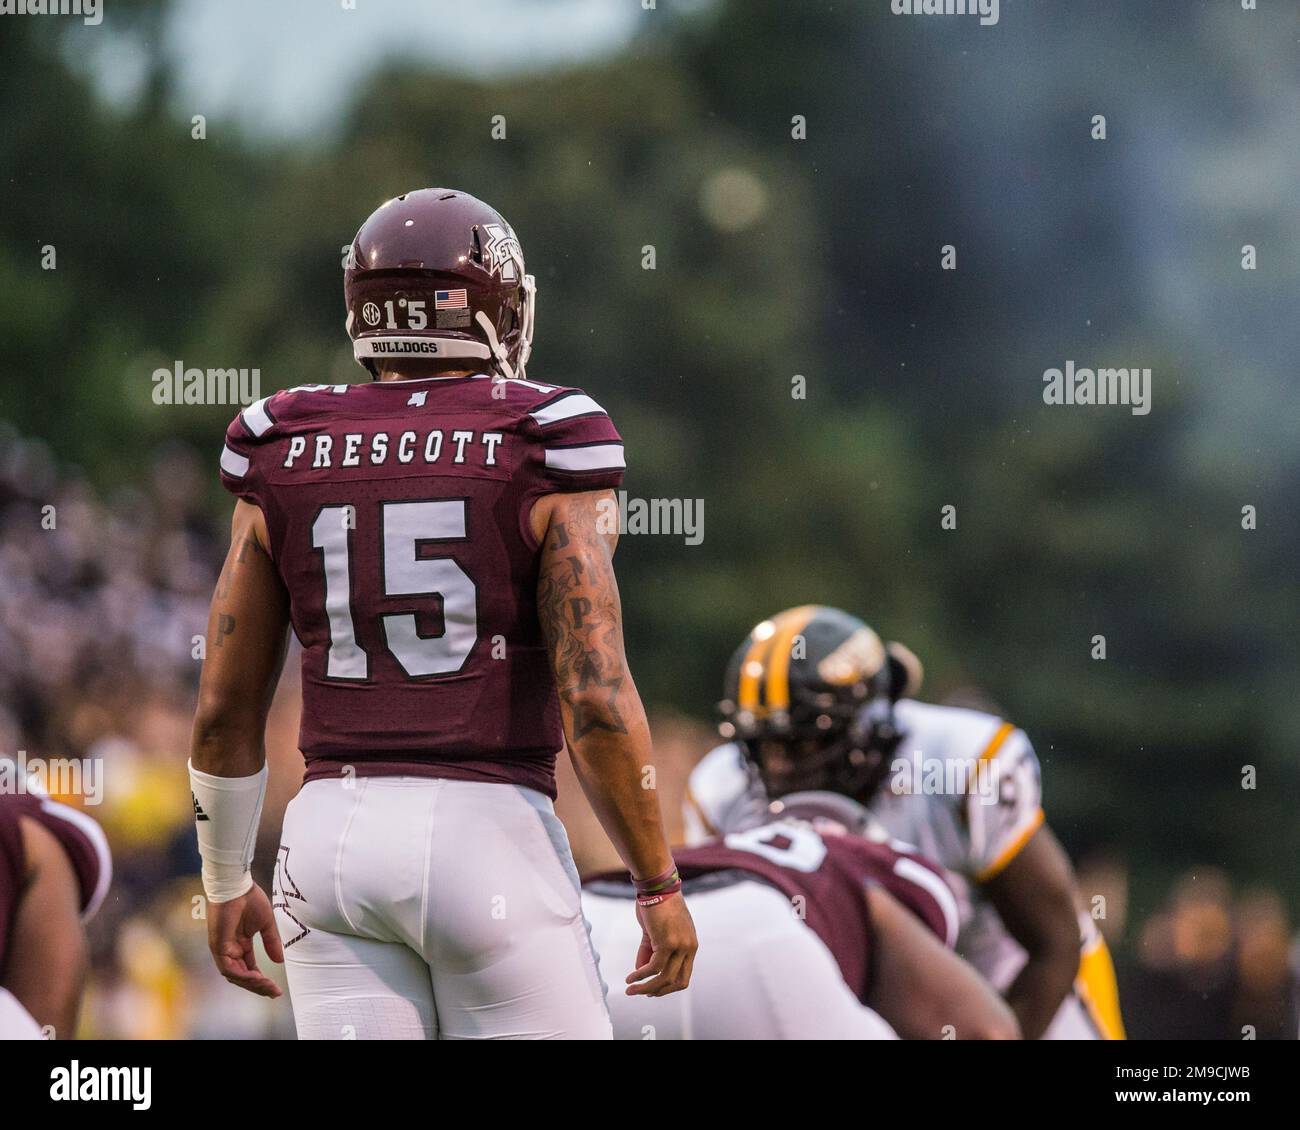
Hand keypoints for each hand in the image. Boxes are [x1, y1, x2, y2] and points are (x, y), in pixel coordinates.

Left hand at [206, 883, 284, 997]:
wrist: (236, 885)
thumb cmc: (249, 899)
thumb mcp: (265, 924)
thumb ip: (271, 942)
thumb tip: (279, 961)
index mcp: (239, 945)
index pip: (249, 969)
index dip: (262, 980)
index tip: (276, 988)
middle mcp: (229, 950)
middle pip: (242, 977)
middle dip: (258, 986)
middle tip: (274, 993)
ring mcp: (222, 950)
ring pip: (235, 976)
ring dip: (252, 984)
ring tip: (268, 986)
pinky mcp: (217, 947)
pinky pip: (229, 968)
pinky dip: (242, 975)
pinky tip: (257, 977)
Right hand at [626, 895, 696, 996]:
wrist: (656, 885)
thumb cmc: (656, 904)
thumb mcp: (655, 931)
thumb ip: (649, 951)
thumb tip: (640, 971)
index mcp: (690, 945)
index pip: (684, 975)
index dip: (668, 987)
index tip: (652, 990)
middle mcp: (689, 948)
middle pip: (678, 981)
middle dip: (659, 991)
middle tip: (642, 993)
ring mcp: (680, 946)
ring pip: (664, 978)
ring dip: (646, 988)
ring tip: (630, 990)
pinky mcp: (667, 942)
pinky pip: (654, 967)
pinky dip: (641, 975)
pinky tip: (631, 977)